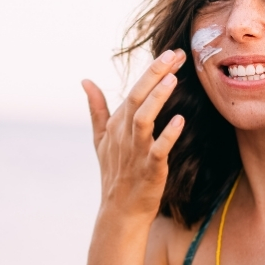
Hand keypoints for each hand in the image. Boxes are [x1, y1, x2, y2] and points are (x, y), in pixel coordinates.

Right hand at [82, 48, 186, 219]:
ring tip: (172, 79)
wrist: (119, 212)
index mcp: (117, 123)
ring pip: (143, 119)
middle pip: (136, 98)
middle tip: (174, 54)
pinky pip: (157, 150)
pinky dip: (167, 135)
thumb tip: (85, 80)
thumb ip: (96, 108)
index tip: (173, 52)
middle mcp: (124, 134)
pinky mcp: (149, 169)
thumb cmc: (114, 172)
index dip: (153, 70)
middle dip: (154, 74)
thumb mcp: (101, 138)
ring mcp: (135, 151)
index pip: (135, 90)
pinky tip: (180, 121)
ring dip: (157, 99)